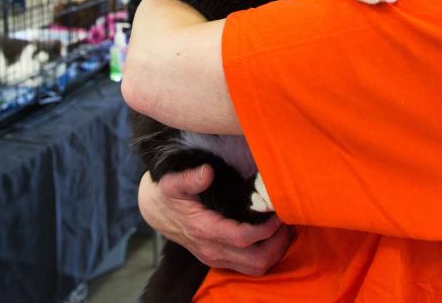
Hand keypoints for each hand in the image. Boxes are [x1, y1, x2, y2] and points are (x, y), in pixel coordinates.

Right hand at [138, 165, 292, 276]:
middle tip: (287, 221)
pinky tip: (272, 235)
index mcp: (203, 229)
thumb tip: (207, 173)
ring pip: (255, 268)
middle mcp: (211, 250)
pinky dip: (266, 255)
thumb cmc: (166, 194)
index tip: (277, 211)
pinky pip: (248, 266)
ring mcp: (215, 257)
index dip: (265, 228)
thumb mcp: (171, 182)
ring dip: (275, 251)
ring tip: (284, 228)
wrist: (154, 212)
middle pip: (256, 260)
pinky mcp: (218, 259)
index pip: (242, 237)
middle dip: (278, 244)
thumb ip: (189, 178)